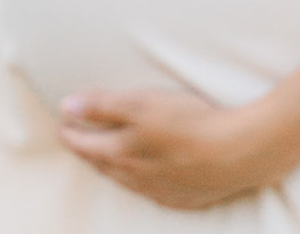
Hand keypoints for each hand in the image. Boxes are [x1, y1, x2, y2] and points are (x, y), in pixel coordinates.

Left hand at [57, 88, 283, 209]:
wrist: (238, 153)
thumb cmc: (189, 122)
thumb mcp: (141, 103)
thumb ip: (102, 106)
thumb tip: (68, 107)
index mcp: (123, 153)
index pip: (86, 145)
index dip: (71, 133)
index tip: (61, 124)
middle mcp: (138, 177)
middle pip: (105, 164)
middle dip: (88, 151)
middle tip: (77, 140)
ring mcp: (162, 190)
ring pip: (128, 180)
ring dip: (112, 167)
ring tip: (106, 157)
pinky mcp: (186, 197)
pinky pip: (153, 191)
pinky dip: (141, 181)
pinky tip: (146, 177)